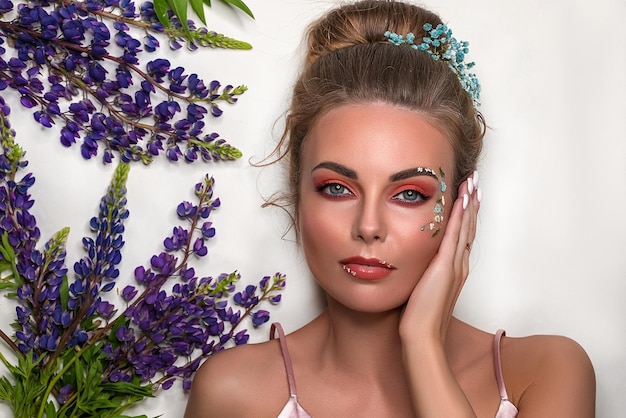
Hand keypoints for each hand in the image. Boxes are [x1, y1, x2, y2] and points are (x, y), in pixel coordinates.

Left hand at [399, 171, 480, 343]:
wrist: (422, 335)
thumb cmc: (419, 317)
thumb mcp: (423, 289)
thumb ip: (425, 274)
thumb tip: (418, 264)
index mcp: (454, 270)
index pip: (463, 235)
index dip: (466, 215)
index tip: (468, 195)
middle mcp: (459, 265)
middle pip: (469, 227)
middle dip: (472, 202)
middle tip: (475, 180)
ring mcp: (455, 265)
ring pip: (465, 227)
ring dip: (469, 203)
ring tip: (472, 182)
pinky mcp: (445, 266)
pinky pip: (454, 235)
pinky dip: (459, 216)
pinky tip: (461, 199)